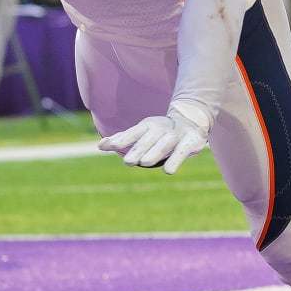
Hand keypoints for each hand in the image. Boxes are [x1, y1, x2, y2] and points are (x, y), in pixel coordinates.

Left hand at [97, 104, 211, 174]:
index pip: (134, 132)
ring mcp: (176, 134)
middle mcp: (161, 128)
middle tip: (127, 162)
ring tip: (144, 163)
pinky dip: (176, 160)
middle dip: (138, 149)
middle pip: (148, 139)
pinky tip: (168, 171)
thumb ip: (123, 138)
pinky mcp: (191, 141)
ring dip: (155, 152)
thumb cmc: (159, 130)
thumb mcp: (142, 131)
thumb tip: (99, 146)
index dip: (124, 138)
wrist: (190, 119)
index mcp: (148, 125)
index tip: (113, 146)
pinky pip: (183, 151)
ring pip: (164, 144)